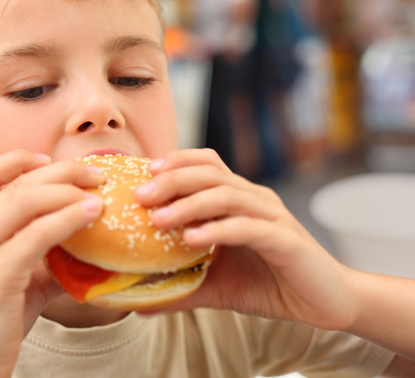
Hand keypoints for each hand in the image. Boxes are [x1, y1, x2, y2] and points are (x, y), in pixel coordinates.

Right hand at [0, 150, 103, 376]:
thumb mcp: (16, 277)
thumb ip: (42, 255)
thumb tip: (85, 244)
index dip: (20, 159)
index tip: (50, 160)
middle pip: (17, 182)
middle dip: (61, 171)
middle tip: (96, 174)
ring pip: (27, 200)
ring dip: (69, 191)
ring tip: (99, 192)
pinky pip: (38, 234)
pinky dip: (69, 219)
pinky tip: (92, 215)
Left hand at [135, 149, 355, 330]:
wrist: (325, 303)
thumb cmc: (269, 284)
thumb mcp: (216, 284)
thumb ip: (180, 286)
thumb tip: (138, 301)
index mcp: (239, 199)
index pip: (206, 164)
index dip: (176, 162)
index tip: (142, 174)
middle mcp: (255, 199)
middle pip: (210, 173)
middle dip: (172, 179)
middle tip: (140, 195)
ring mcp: (272, 217)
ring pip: (226, 195)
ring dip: (189, 205)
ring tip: (158, 219)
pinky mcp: (285, 240)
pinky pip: (247, 228)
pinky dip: (217, 230)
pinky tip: (192, 240)